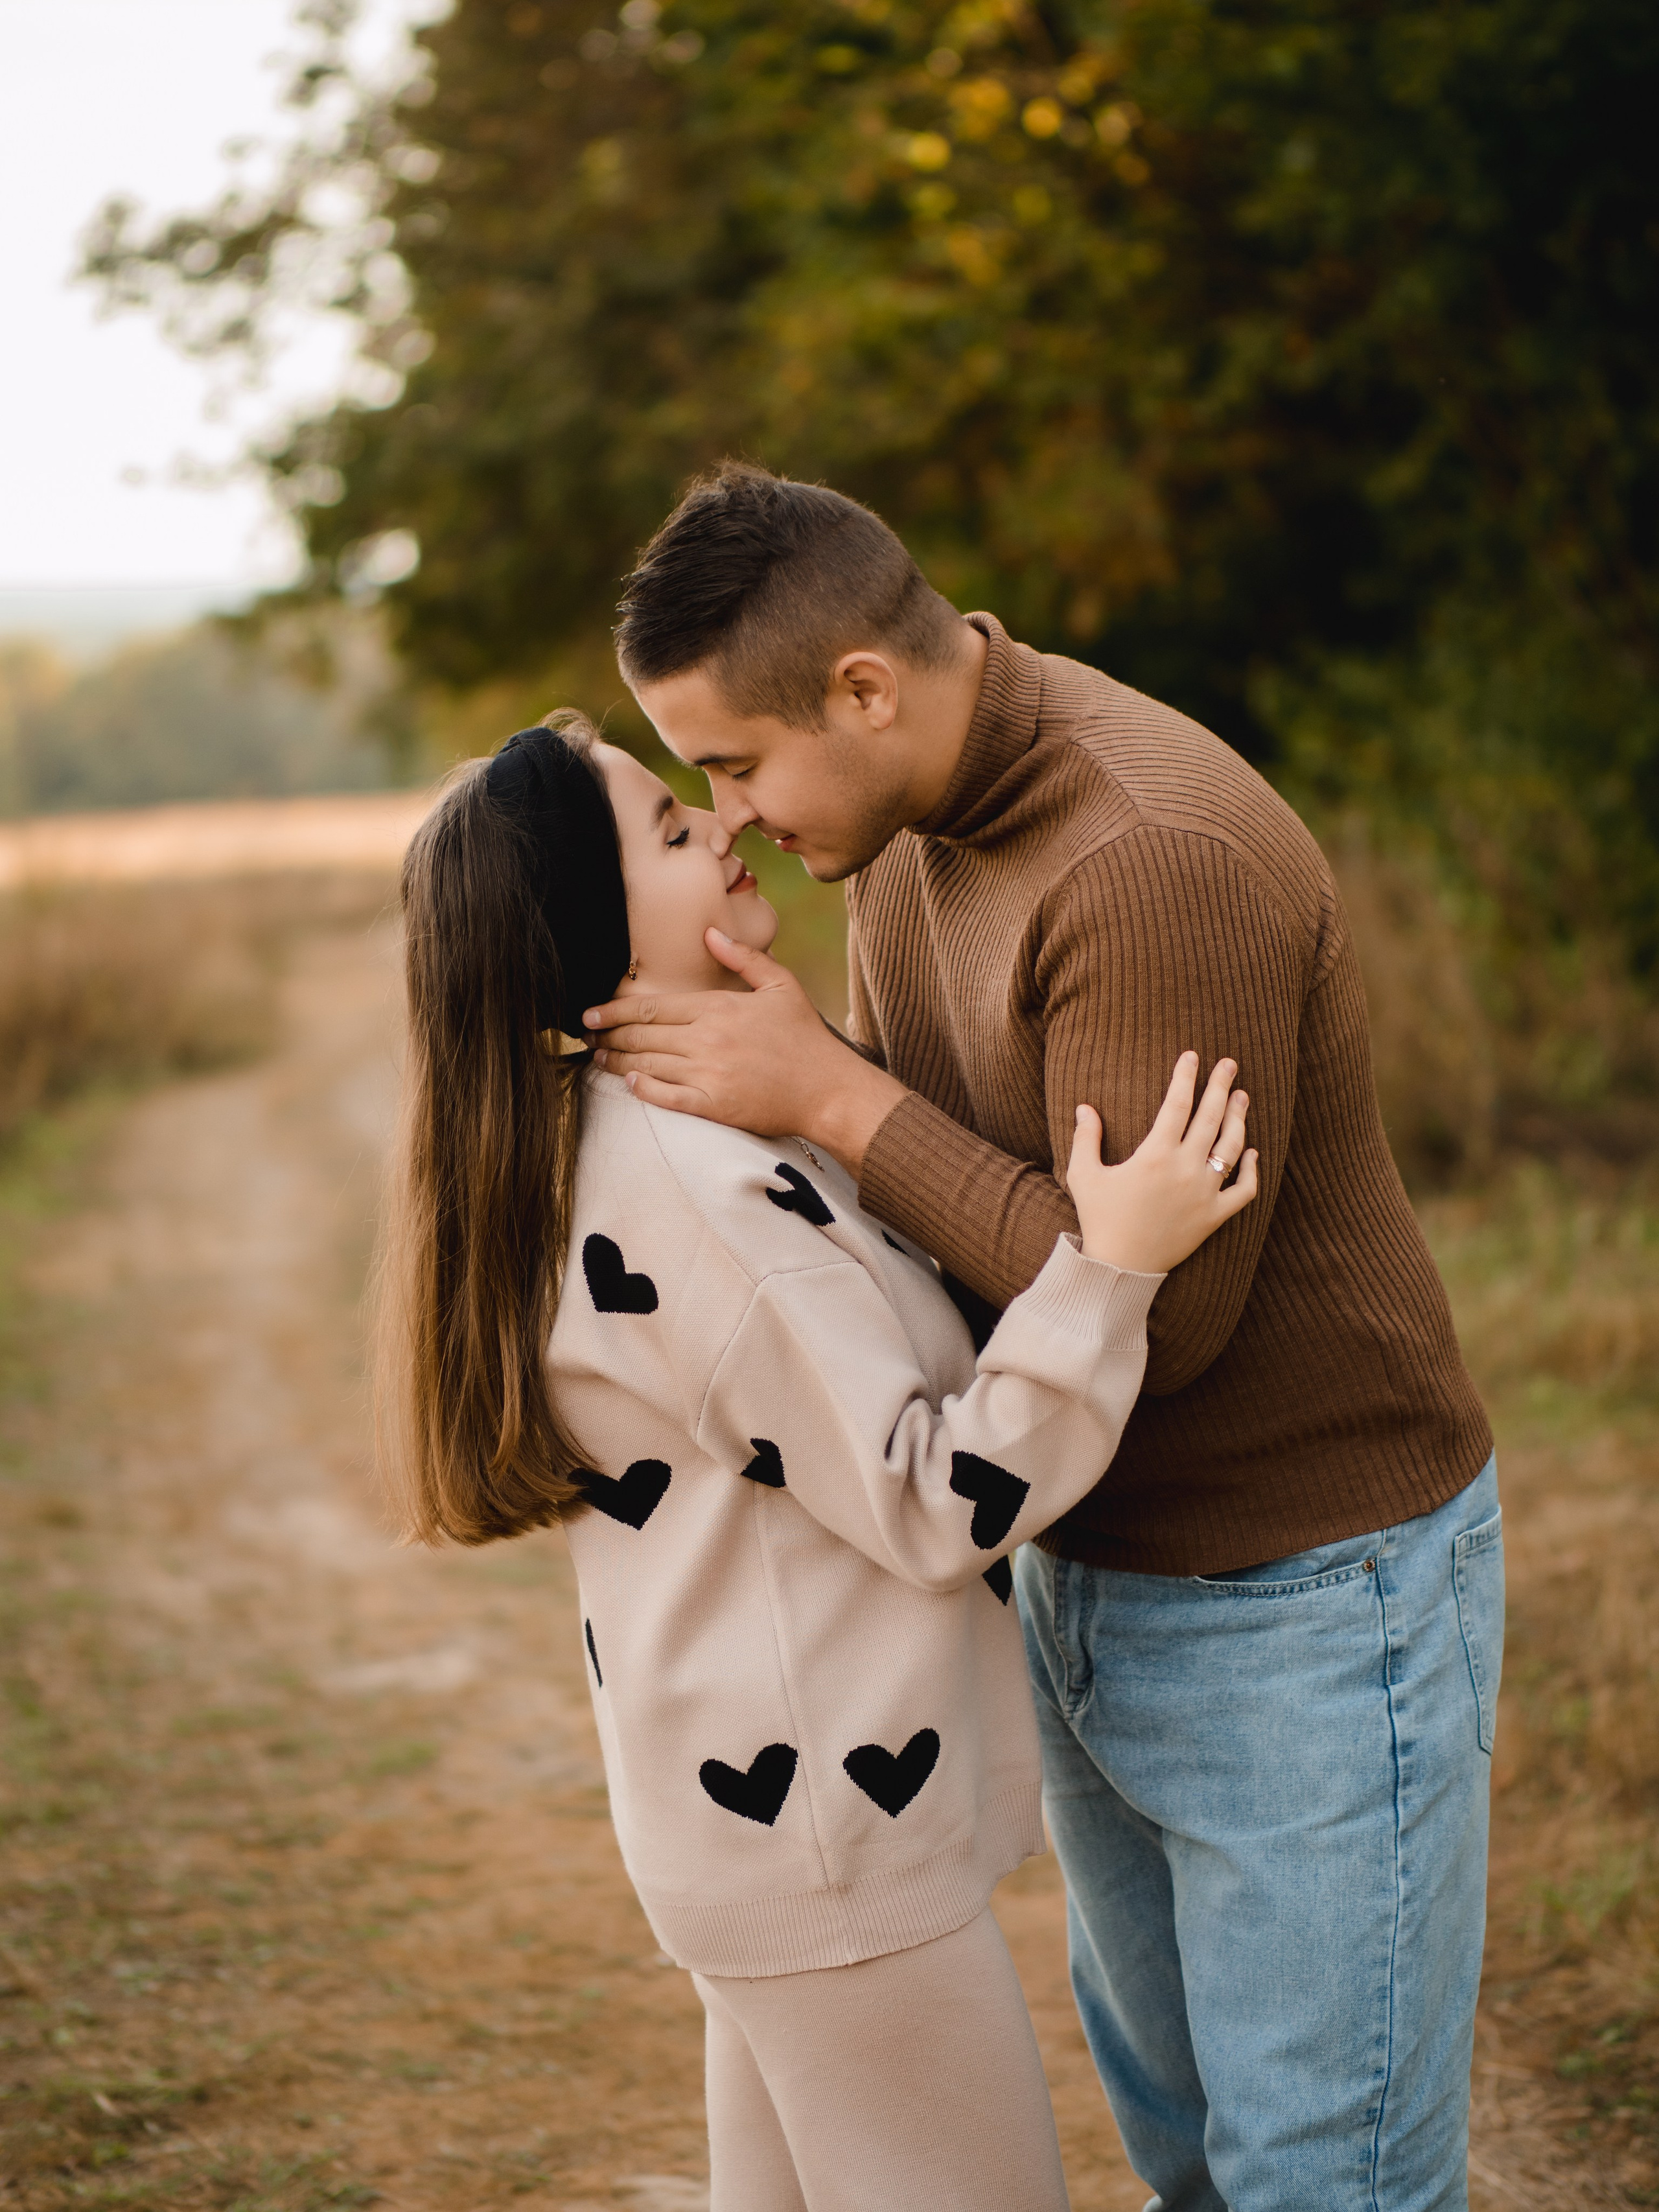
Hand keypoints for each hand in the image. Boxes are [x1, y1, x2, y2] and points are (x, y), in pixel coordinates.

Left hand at [584, 928, 907, 1170]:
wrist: (829, 1089)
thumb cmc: (806, 1037)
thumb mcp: (780, 984)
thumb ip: (742, 956)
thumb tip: (709, 933)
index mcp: (719, 1008)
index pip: (653, 1006)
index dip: (617, 1009)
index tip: (592, 1012)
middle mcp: (707, 1040)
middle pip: (643, 1035)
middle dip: (610, 1035)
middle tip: (587, 1036)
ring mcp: (708, 1075)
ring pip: (648, 1064)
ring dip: (618, 1061)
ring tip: (599, 1058)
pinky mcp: (714, 1106)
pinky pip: (668, 1097)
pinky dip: (644, 1089)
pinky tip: (629, 1082)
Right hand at [1066, 1053, 1257, 1273]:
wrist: (1120, 1268)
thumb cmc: (1099, 1220)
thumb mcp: (1083, 1176)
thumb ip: (1085, 1138)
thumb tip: (1085, 1106)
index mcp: (1155, 1155)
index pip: (1177, 1104)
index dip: (1186, 1076)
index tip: (1192, 1056)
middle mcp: (1185, 1169)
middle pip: (1210, 1117)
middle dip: (1221, 1085)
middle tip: (1230, 1063)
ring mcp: (1204, 1193)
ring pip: (1232, 1147)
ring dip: (1239, 1118)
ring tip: (1241, 1097)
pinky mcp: (1214, 1217)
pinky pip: (1244, 1190)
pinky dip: (1252, 1170)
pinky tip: (1253, 1152)